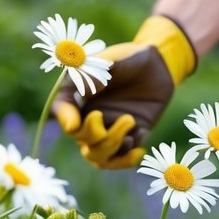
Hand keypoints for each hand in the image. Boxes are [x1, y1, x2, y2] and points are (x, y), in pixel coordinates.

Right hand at [52, 16, 195, 168]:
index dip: (65, 120)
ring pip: (97, 156)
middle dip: (96, 134)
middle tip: (122, 116)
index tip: (74, 124)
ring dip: (112, 148)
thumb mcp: (114, 60)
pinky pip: (120, 160)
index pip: (61, 111)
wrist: (157, 66)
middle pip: (80, 140)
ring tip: (131, 122)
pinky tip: (141, 139)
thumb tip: (85, 92)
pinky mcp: (127, 139)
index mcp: (77, 95)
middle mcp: (87, 116)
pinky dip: (128, 157)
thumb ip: (97, 73)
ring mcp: (107, 130)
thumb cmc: (130, 58)